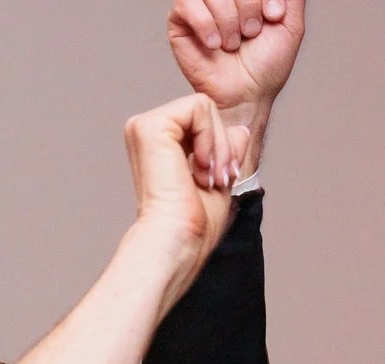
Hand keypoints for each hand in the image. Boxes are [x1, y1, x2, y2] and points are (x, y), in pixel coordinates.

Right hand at [123, 93, 252, 274]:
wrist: (178, 239)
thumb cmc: (194, 223)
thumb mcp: (219, 179)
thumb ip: (226, 151)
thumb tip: (240, 130)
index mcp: (158, 143)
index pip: (203, 120)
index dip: (221, 147)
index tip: (221, 180)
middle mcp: (146, 131)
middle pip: (205, 108)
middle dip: (222, 146)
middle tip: (218, 179)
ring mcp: (144, 126)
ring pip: (203, 105)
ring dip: (218, 145)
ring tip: (209, 177)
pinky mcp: (149, 125)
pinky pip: (198, 106)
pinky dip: (210, 137)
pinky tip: (200, 166)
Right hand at [169, 0, 303, 126]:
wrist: (246, 95)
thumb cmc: (266, 65)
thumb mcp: (290, 25)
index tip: (274, 16)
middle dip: (248, 6)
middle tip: (251, 32)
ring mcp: (199, 4)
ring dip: (229, 21)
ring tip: (233, 44)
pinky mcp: (179, 19)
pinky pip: (187, 4)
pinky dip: (206, 26)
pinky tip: (214, 45)